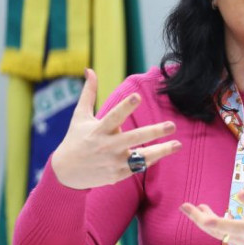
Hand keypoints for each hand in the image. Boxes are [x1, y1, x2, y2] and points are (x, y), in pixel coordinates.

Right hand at [51, 68, 180, 189]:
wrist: (65, 172)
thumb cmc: (75, 139)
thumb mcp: (79, 116)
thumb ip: (88, 93)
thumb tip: (89, 69)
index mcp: (98, 129)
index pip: (114, 116)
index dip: (125, 106)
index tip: (137, 96)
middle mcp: (107, 146)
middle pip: (134, 138)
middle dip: (154, 132)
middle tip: (172, 125)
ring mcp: (113, 162)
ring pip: (140, 157)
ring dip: (161, 151)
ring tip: (178, 144)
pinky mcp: (117, 175)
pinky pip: (137, 167)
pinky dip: (150, 161)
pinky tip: (164, 153)